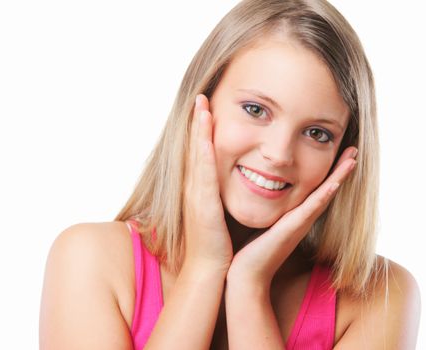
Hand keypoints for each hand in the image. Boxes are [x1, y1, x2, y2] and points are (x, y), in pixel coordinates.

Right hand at [182, 94, 231, 272]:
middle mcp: (194, 188)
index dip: (201, 131)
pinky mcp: (203, 204)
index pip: (200, 153)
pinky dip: (203, 151)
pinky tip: (205, 135)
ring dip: (199, 129)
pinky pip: (203, 172)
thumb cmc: (216, 243)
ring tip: (201, 104)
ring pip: (197, 154)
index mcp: (200, 189)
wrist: (209, 268)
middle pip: (195, 147)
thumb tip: (231, 182)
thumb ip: (220, 196)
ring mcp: (196, 194)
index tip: (206, 109)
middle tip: (201, 96)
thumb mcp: (217, 214)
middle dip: (197, 121)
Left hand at [226, 147, 357, 286]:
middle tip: (354, 149)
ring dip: (340, 175)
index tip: (338, 152)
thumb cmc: (250, 250)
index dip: (328, 171)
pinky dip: (327, 192)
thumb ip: (263, 207)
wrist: (247, 275)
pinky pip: (314, 206)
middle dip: (341, 169)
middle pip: (327, 188)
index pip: (314, 187)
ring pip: (326, 193)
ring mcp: (301, 222)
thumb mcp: (260, 221)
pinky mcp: (294, 227)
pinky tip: (336, 180)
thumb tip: (257, 187)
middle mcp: (302, 217)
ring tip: (353, 156)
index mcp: (295, 214)